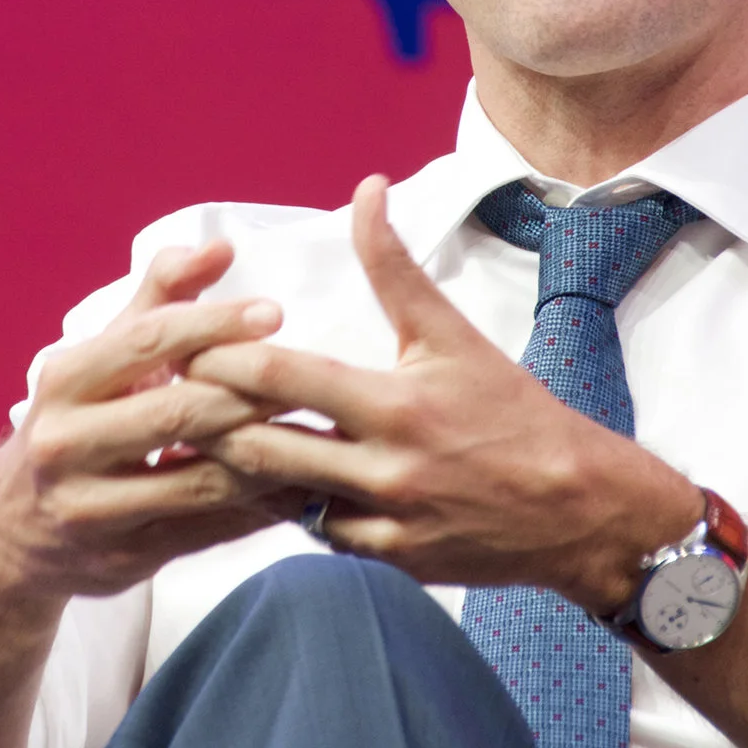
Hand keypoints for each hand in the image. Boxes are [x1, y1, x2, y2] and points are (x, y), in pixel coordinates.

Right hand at [0, 242, 296, 605]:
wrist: (15, 530)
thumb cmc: (78, 423)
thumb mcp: (102, 358)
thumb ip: (160, 298)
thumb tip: (219, 247)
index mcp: (64, 380)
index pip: (147, 340)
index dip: (215, 324)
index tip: (274, 313)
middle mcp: (67, 442)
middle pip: (179, 412)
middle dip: (251, 395)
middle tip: (311, 379)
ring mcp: (92, 507)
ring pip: (199, 480)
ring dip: (267, 457)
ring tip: (319, 432)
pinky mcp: (121, 558)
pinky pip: (206, 532)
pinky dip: (257, 508)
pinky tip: (299, 488)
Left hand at [189, 176, 699, 612]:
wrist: (579, 509)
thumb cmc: (514, 412)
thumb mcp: (451, 334)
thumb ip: (394, 266)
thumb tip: (366, 187)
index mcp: (396, 403)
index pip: (285, 378)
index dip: (225, 361)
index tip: (184, 347)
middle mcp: (385, 467)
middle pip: (264, 446)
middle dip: (210, 423)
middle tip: (168, 399)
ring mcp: (384, 521)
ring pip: (279, 498)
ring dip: (235, 468)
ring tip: (191, 441)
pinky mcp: (389, 560)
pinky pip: (314, 534)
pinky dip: (283, 507)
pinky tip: (256, 484)